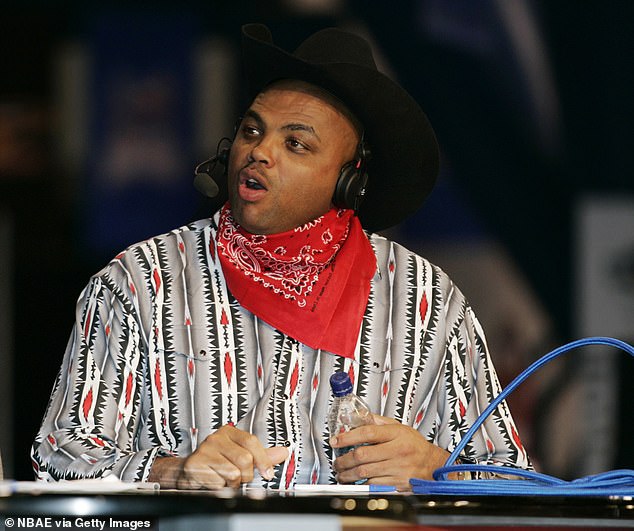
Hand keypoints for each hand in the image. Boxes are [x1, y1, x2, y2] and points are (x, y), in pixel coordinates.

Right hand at [149, 424, 287, 488]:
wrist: (188, 471)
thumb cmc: (215, 462)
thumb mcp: (239, 454)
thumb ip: (262, 455)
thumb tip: (283, 452)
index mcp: (229, 432)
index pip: (252, 442)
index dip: (263, 460)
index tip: (268, 473)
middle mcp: (216, 438)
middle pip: (245, 459)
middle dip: (245, 475)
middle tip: (238, 476)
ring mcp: (205, 450)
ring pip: (233, 473)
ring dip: (231, 482)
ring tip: (224, 477)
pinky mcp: (195, 464)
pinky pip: (218, 482)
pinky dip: (218, 487)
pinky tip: (213, 480)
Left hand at [330, 414, 450, 490]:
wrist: (433, 465)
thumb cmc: (414, 445)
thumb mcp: (398, 427)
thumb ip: (375, 421)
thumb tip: (353, 417)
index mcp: (396, 434)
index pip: (367, 433)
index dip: (348, 437)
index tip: (336, 441)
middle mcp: (397, 451)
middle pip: (363, 455)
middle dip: (344, 460)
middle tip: (337, 461)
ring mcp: (397, 468)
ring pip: (365, 472)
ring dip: (348, 474)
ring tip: (341, 473)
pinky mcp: (397, 483)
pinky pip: (373, 485)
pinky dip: (361, 483)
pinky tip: (355, 481)